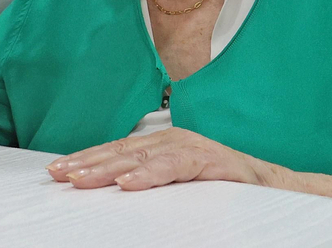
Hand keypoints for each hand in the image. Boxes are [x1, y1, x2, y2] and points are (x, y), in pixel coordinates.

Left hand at [46, 127, 289, 190]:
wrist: (275, 188)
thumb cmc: (223, 188)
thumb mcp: (179, 183)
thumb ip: (150, 181)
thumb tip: (112, 192)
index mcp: (162, 144)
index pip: (116, 150)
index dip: (86, 158)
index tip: (56, 170)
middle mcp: (173, 140)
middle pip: (121, 151)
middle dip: (87, 162)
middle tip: (59, 174)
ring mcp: (191, 147)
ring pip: (142, 157)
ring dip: (108, 168)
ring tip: (81, 179)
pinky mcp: (210, 161)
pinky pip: (175, 168)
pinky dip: (150, 176)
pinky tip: (128, 184)